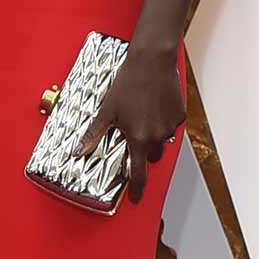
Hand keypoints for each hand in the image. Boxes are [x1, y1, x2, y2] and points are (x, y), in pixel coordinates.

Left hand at [79, 45, 183, 203]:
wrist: (151, 61)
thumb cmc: (128, 83)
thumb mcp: (106, 110)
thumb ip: (93, 134)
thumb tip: (78, 152)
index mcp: (138, 138)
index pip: (138, 174)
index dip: (136, 189)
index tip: (135, 197)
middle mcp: (157, 136)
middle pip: (151, 155)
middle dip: (143, 150)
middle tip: (134, 133)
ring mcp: (170, 126)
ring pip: (162, 139)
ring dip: (153, 134)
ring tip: (143, 113)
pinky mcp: (180, 115)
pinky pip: (171, 125)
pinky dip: (163, 120)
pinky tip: (153, 105)